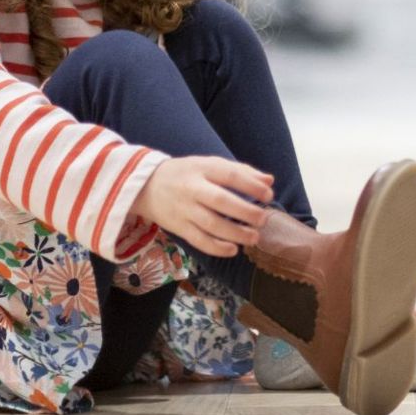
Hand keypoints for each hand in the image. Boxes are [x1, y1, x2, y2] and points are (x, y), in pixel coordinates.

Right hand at [131, 156, 273, 257]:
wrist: (145, 186)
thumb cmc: (187, 174)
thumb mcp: (209, 165)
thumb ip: (240, 172)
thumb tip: (269, 181)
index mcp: (202, 168)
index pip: (230, 175)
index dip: (251, 185)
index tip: (268, 195)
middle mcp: (192, 188)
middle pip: (221, 201)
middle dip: (245, 212)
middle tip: (263, 219)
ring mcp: (184, 209)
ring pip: (211, 224)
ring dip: (235, 233)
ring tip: (254, 237)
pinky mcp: (178, 227)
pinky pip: (198, 240)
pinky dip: (217, 247)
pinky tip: (233, 249)